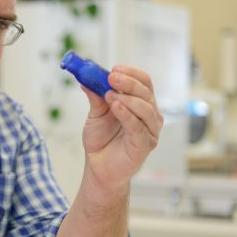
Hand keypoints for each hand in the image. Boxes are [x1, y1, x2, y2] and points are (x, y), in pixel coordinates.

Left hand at [80, 66, 163, 191]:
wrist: (98, 167)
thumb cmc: (101, 141)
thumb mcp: (96, 114)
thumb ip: (95, 96)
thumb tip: (86, 77)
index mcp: (141, 104)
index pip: (144, 82)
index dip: (131, 73)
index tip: (114, 69)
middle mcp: (150, 116)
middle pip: (146, 92)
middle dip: (128, 83)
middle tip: (111, 77)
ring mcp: (150, 131)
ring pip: (145, 108)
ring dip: (127, 98)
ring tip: (109, 95)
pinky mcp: (145, 145)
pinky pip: (139, 127)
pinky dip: (127, 115)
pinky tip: (116, 107)